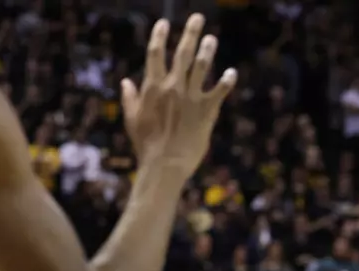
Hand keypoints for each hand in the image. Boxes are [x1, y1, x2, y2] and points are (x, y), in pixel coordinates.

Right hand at [123, 16, 237, 178]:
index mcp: (153, 86)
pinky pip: (220, 91)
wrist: (165, 165)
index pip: (156, 53)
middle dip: (190, 33)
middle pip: (183, 52)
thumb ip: (129, 98)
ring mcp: (191, 97)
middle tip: (198, 18)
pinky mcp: (207, 111)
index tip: (164, 23)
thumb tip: (126, 82)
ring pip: (202, 66)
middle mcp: (173, 87)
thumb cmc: (146, 144)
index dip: (160, 36)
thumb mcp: (132, 120)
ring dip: (208, 50)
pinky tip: (232, 73)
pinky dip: (227, 81)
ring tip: (212, 39)